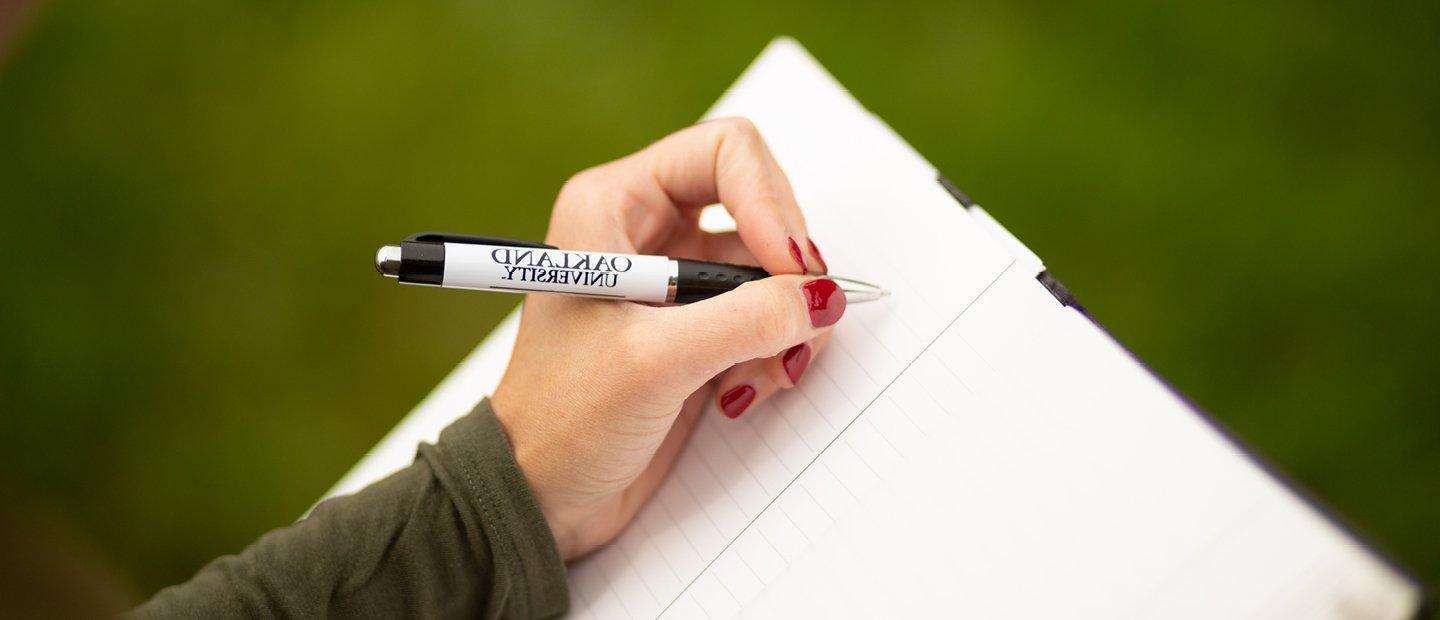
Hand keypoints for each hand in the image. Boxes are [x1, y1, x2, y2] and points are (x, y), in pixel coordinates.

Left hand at [490, 118, 843, 559]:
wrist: (540, 497)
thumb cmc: (562, 421)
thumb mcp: (655, 363)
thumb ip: (747, 321)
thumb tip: (822, 297)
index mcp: (615, 205)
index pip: (724, 153)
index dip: (770, 202)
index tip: (790, 268)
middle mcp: (647, 230)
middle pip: (760, 206)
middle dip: (788, 269)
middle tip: (798, 324)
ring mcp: (676, 282)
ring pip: (772, 268)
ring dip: (785, 321)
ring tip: (768, 373)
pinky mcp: (696, 330)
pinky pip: (766, 316)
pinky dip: (774, 351)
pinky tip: (743, 391)